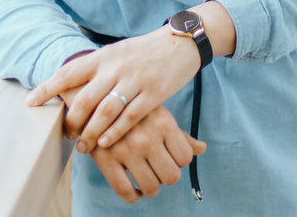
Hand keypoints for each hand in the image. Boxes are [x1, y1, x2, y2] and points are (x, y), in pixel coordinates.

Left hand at [26, 27, 199, 154]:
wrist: (179, 43)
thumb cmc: (142, 52)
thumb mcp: (116, 52)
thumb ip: (95, 68)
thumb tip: (66, 85)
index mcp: (103, 56)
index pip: (69, 72)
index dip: (48, 88)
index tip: (30, 103)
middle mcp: (116, 67)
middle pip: (85, 98)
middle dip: (72, 121)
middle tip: (66, 135)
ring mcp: (135, 81)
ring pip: (105, 111)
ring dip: (91, 132)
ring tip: (82, 146)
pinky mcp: (153, 94)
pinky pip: (130, 117)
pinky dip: (114, 132)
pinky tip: (105, 143)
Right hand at [86, 103, 205, 203]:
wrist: (94, 99)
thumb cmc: (132, 110)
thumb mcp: (158, 114)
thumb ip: (180, 134)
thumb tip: (202, 149)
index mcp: (163, 123)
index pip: (185, 158)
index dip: (179, 162)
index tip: (170, 159)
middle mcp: (147, 137)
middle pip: (171, 176)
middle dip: (167, 177)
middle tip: (159, 171)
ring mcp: (126, 150)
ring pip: (151, 187)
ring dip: (151, 189)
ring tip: (147, 182)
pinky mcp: (106, 160)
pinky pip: (125, 191)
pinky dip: (133, 196)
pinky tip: (134, 190)